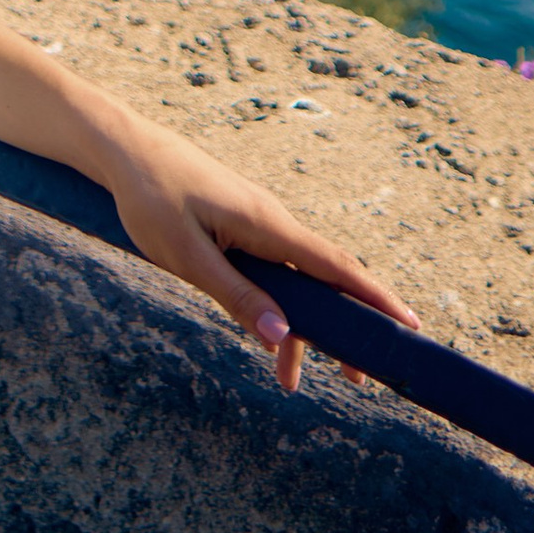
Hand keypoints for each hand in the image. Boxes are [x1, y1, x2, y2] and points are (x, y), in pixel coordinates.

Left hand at [100, 116, 420, 393]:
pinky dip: (275, 305)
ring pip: (295, 281)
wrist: (123, 151)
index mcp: (268, 225)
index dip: (375, 297)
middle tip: (359, 378)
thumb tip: (283, 337)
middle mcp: (272, 222)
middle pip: (325, 279)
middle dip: (345, 327)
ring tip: (292, 381)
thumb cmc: (150, 197)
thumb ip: (236, 295)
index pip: (336, 267)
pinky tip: (263, 337)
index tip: (410, 326)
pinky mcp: (240, 226)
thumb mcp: (188, 255)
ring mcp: (257, 223)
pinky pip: (272, 271)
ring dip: (301, 326)